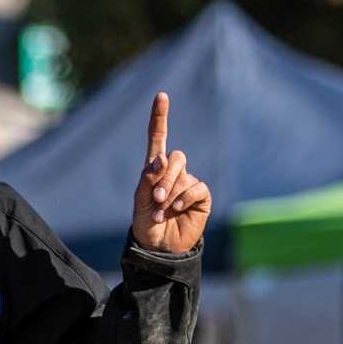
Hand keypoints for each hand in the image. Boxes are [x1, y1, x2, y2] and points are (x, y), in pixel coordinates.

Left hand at [127, 93, 212, 254]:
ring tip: (162, 211)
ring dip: (171, 193)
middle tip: (156, 198)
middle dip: (165, 177)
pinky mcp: (201, 196)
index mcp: (155, 169)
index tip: (161, 96)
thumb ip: (149, 178)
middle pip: (175, 157)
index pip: (158, 138)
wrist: (158, 247)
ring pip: (184, 174)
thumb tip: (162, 159)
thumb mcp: (140, 200)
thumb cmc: (146, 223)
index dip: (160, 118)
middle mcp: (174, 172)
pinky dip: (184, 199)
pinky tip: (177, 211)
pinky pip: (197, 188)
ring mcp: (189, 183)